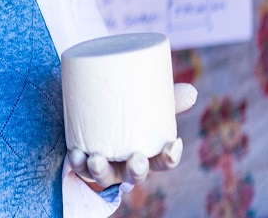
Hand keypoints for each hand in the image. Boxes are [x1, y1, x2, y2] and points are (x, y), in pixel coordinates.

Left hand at [67, 83, 197, 188]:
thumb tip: (191, 91)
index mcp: (146, 152)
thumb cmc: (124, 108)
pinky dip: (78, 162)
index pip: (163, 161)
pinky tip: (76, 154)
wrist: (88, 103)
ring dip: (101, 171)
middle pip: (134, 175)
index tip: (174, 144)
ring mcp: (103, 165)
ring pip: (104, 176)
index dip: (170, 157)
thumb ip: (165, 96)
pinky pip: (79, 167)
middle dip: (137, 170)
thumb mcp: (142, 100)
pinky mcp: (81, 159)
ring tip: (96, 159)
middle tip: (137, 159)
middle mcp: (125, 164)